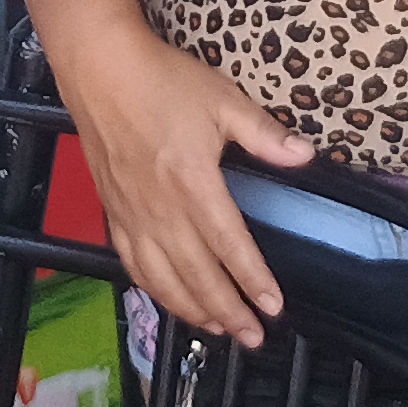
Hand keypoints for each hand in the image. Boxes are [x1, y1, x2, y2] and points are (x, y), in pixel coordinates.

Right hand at [55, 19, 314, 346]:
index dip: (252, 280)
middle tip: (253, 336)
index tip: (274, 306)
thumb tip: (306, 155)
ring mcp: (132, 214)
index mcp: (192, 183)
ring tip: (218, 329)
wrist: (100, 70)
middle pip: (196, 274)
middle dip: (227, 311)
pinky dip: (153, 289)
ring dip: (192, 309)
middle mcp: (160, 208)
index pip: (229, 245)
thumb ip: (264, 134)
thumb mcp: (223, 100)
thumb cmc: (163, 81)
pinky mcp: (113, 211)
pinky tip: (169, 299)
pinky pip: (132, 263)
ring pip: (162, 278)